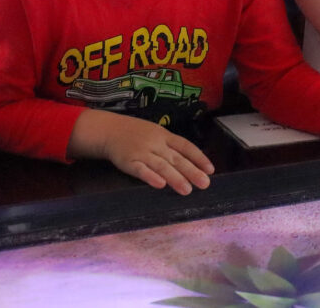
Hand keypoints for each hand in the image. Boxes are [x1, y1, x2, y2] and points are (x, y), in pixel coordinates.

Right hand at [69, 110, 214, 195]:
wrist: (109, 130)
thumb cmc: (136, 134)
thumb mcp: (156, 133)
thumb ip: (171, 146)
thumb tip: (192, 162)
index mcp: (164, 135)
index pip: (185, 146)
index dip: (198, 157)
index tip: (210, 170)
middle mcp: (156, 143)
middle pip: (176, 158)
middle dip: (191, 171)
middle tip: (204, 184)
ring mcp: (142, 152)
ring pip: (161, 166)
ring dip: (175, 178)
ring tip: (187, 190)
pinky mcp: (128, 161)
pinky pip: (141, 170)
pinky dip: (150, 177)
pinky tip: (160, 185)